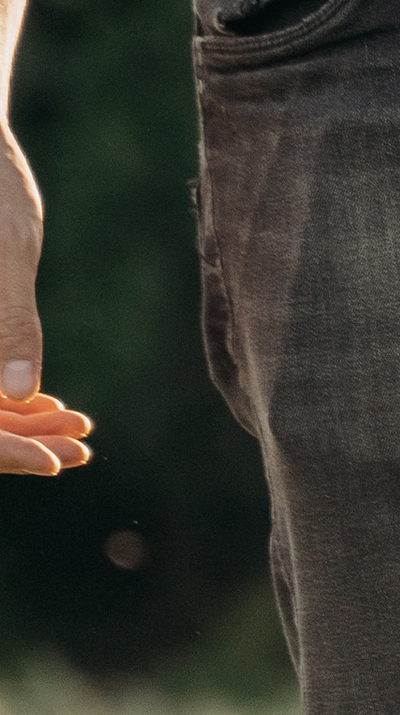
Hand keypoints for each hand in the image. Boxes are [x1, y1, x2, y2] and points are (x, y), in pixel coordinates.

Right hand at [0, 125, 91, 477]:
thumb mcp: (4, 252)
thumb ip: (7, 322)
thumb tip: (19, 392)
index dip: (5, 447)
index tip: (56, 462)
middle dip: (17, 441)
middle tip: (79, 453)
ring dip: (19, 424)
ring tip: (77, 433)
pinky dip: (12, 398)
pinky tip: (57, 409)